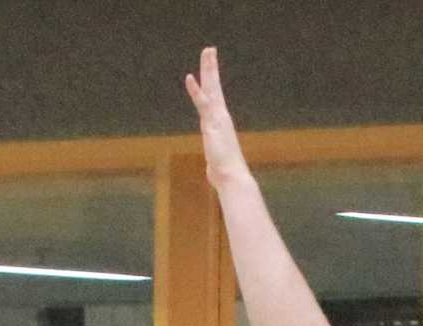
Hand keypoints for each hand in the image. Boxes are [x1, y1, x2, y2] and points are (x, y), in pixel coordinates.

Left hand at [185, 47, 251, 186]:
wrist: (233, 178)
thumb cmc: (226, 175)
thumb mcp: (218, 164)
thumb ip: (215, 162)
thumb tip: (214, 172)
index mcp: (220, 123)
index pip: (214, 98)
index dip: (211, 82)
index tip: (209, 68)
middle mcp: (220, 117)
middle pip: (214, 87)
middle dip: (211, 68)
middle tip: (209, 50)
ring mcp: (217, 118)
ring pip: (212, 89)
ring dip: (209, 69)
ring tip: (207, 51)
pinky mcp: (212, 124)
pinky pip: (203, 103)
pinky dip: (196, 90)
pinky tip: (189, 78)